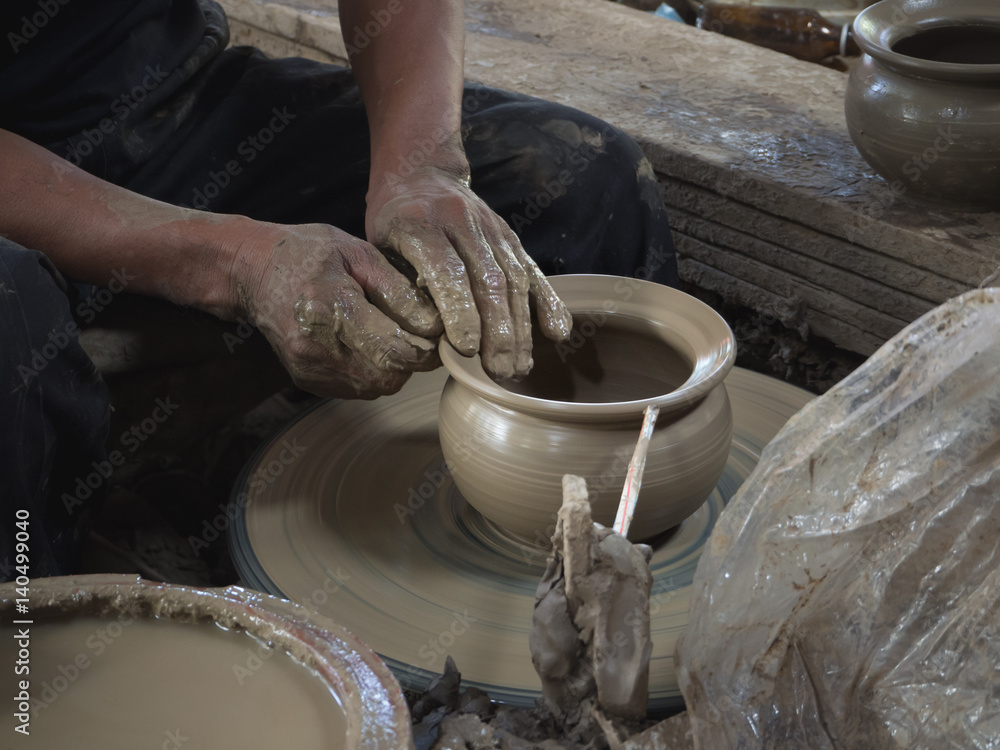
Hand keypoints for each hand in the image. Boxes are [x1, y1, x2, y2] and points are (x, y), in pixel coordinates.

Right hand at [234, 222, 442, 398]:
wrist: (253, 272)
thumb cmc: (308, 254)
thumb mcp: (358, 253)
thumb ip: (398, 289)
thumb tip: (435, 323)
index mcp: (330, 307)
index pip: (396, 348)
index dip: (429, 346)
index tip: (441, 330)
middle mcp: (316, 346)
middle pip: (390, 374)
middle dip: (415, 357)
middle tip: (421, 331)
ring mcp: (310, 369)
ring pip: (378, 386)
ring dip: (396, 365)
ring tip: (389, 331)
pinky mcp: (308, 381)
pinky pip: (360, 388)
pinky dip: (375, 370)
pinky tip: (368, 342)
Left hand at [366, 166, 571, 380]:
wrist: (421, 173)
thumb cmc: (393, 223)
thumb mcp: (380, 247)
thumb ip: (401, 285)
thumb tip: (430, 336)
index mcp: (420, 225)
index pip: (447, 271)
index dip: (459, 311)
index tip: (465, 349)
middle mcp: (461, 222)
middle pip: (488, 279)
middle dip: (498, 330)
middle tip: (500, 372)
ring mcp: (492, 229)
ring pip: (514, 279)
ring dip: (521, 328)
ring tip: (519, 368)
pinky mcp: (511, 237)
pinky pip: (534, 271)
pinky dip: (549, 303)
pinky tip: (558, 334)